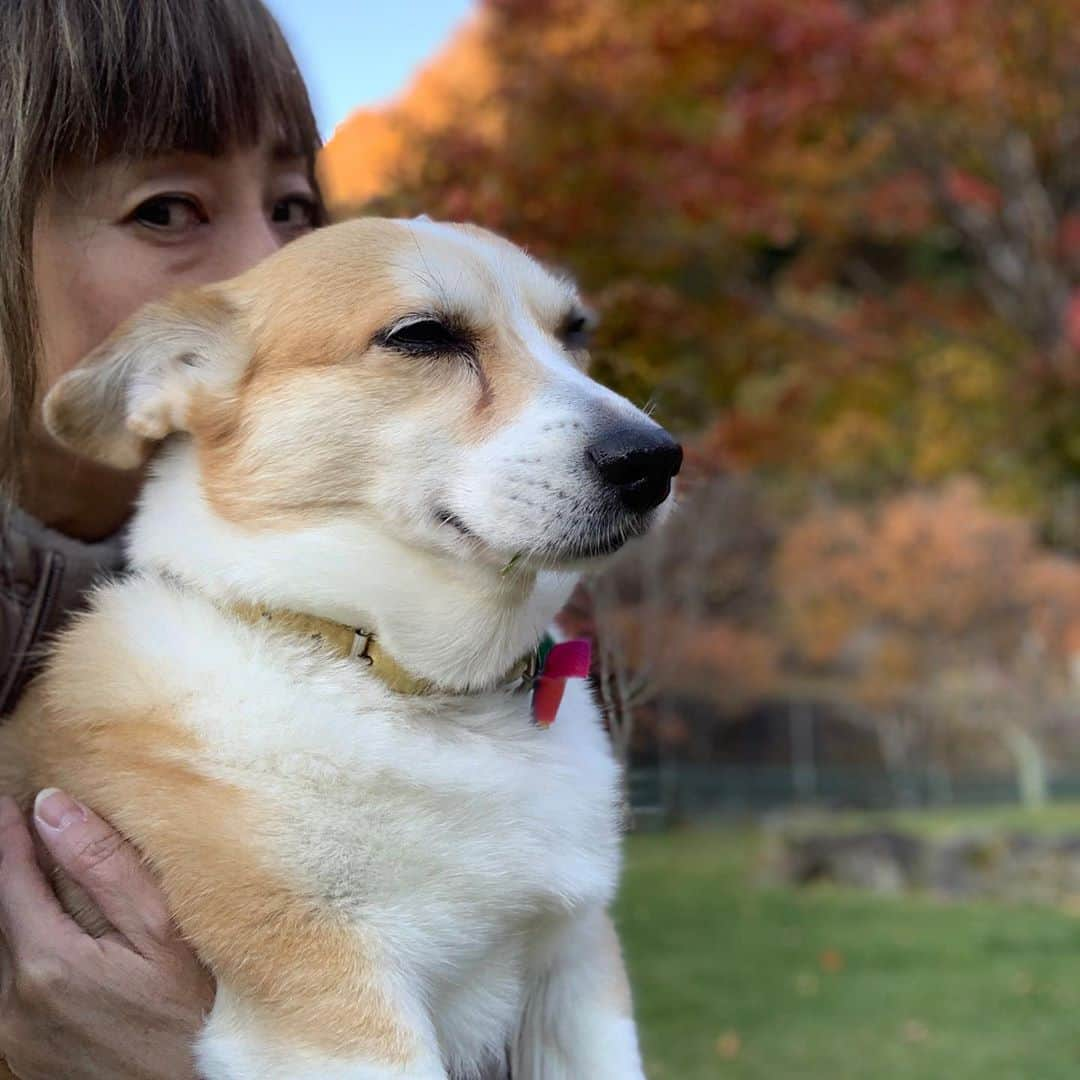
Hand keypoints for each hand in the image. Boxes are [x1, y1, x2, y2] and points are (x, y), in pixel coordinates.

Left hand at [0, 792, 213, 1078]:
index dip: (9, 834)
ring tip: (39, 878)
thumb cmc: (195, 1011)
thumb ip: (104, 866)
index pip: (9, 879)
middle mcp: (14, 1002)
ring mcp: (17, 1036)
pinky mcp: (27, 1058)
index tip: (11, 801)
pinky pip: (9, 991)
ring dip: (16, 911)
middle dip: (12, 869)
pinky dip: (23, 950)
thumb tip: (52, 809)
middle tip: (24, 830)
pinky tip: (54, 939)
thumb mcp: (163, 928)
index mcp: (47, 961)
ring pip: (3, 953)